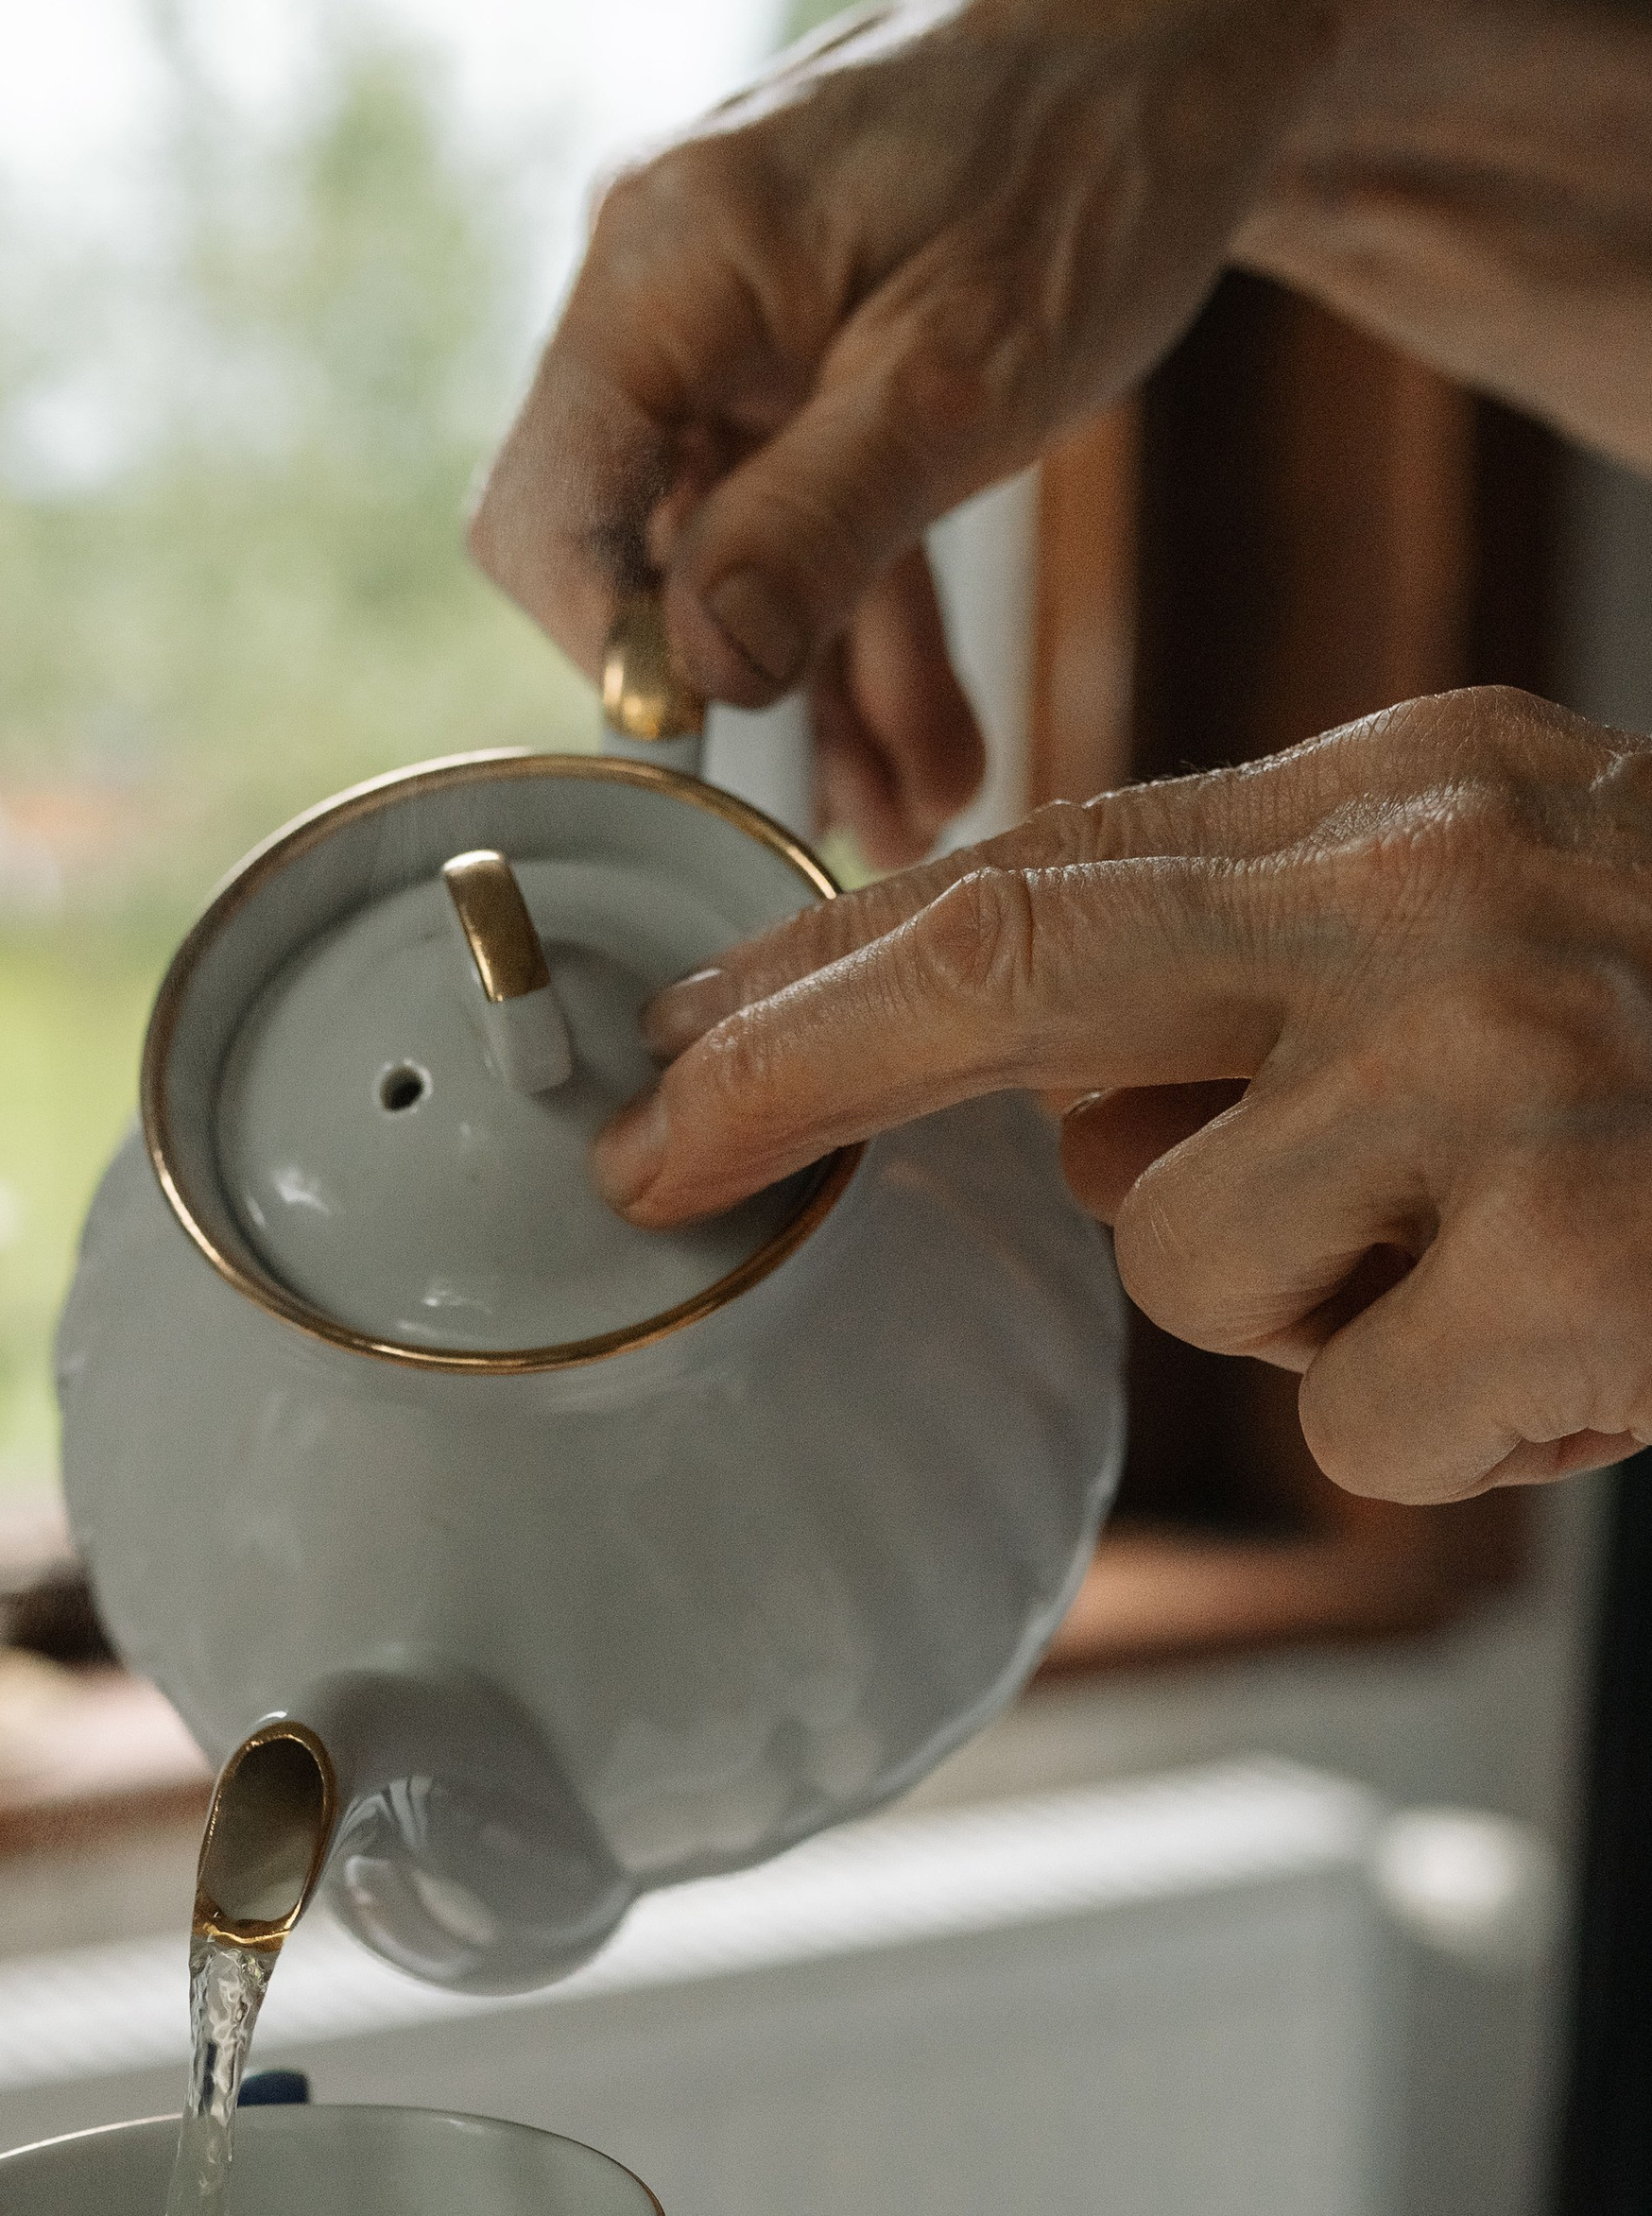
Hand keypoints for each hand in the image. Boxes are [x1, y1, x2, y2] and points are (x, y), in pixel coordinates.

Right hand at [469, 0, 1343, 854]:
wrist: (1192, 41)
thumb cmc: (1091, 158)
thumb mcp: (966, 373)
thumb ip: (817, 525)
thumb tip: (697, 671)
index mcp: (663, 267)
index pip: (545, 518)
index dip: (614, 655)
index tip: (721, 748)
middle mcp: (664, 296)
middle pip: (627, 558)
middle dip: (730, 709)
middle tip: (819, 827)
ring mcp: (729, 335)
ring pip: (728, 566)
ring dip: (817, 704)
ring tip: (906, 820)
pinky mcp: (799, 368)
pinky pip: (801, 529)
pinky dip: (865, 638)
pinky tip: (930, 749)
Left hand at [598, 684, 1651, 1502]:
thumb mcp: (1490, 904)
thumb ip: (1260, 968)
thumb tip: (1033, 1109)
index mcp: (1405, 790)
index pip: (1041, 869)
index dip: (818, 974)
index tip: (656, 1061)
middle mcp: (1441, 899)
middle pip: (1017, 979)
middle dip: (805, 1069)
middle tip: (664, 1152)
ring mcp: (1512, 1078)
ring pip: (1199, 1271)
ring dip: (1307, 1311)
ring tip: (1497, 1256)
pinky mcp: (1578, 1268)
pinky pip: (1366, 1424)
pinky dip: (1457, 1425)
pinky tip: (1584, 1347)